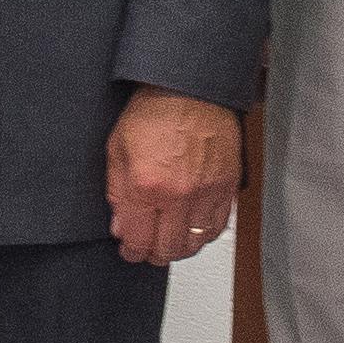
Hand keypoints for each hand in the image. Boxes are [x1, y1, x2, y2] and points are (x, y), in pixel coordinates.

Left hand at [106, 92, 244, 268]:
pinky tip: (192, 228)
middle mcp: (179, 195)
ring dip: (179, 248)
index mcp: (146, 186)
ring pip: (194, 243)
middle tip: (147, 248)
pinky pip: (217, 227)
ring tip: (169, 240)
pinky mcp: (227, 187)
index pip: (138, 240)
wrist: (191, 88)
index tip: (129, 249)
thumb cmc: (154, 111)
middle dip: (153, 254)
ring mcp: (206, 193)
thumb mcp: (117, 149)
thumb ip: (116, 194)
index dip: (131, 251)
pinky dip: (203, 234)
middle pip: (167, 249)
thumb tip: (121, 228)